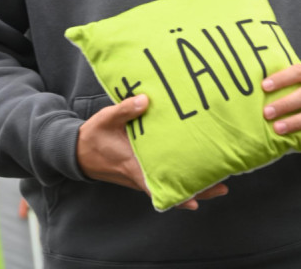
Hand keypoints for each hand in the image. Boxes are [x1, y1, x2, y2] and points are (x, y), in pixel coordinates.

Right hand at [76, 94, 227, 209]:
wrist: (78, 151)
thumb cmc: (94, 136)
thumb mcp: (106, 119)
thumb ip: (125, 109)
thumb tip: (146, 99)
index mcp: (132, 165)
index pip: (157, 186)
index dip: (177, 195)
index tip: (196, 200)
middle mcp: (139, 175)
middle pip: (171, 189)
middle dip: (197, 190)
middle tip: (222, 187)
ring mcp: (140, 175)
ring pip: (170, 185)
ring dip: (191, 185)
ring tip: (217, 182)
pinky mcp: (140, 171)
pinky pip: (163, 179)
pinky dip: (178, 178)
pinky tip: (193, 174)